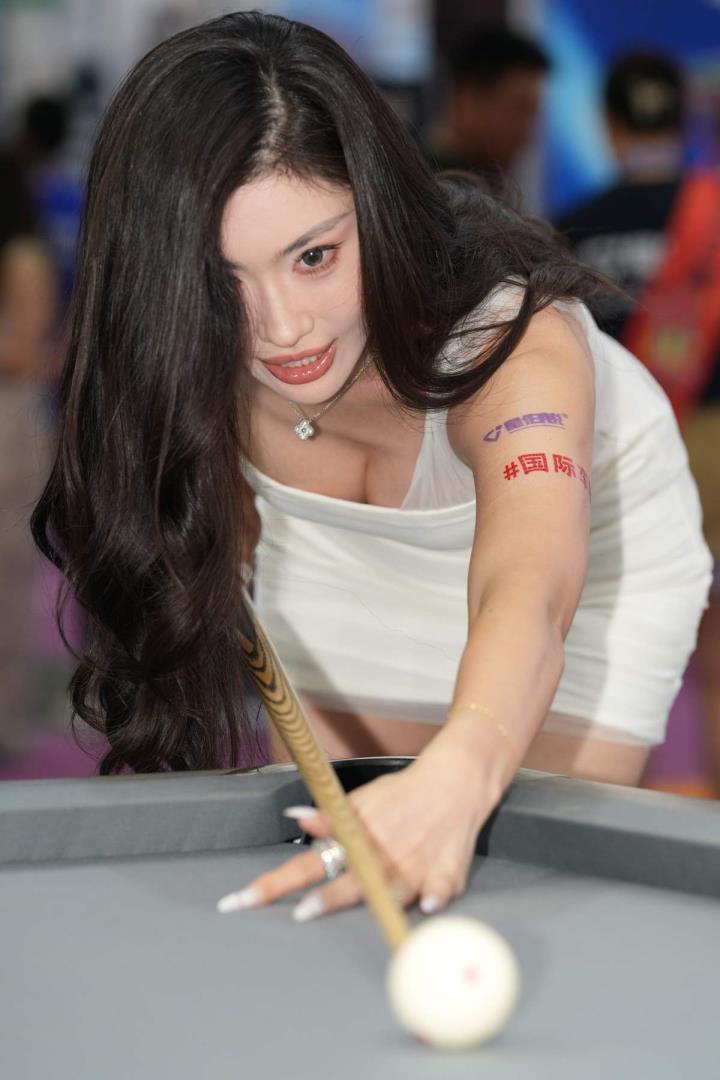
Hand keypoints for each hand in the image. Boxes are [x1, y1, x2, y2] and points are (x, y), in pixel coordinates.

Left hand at [217, 749, 499, 921]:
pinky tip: (430, 905)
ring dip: (368, 899)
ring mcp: (414, 865)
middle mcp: (381, 855)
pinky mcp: (445, 873)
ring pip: (387, 889)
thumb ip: (332, 817)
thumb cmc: (403, 796)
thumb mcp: (363, 802)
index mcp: (357, 839)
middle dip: (319, 898)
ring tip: (331, 910)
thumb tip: (296, 818)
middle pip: (344, 882)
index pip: (310, 863)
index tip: (249, 897)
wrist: (454, 782)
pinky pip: (440, 890)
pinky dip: (436, 896)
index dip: (280, 882)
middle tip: (293, 913)